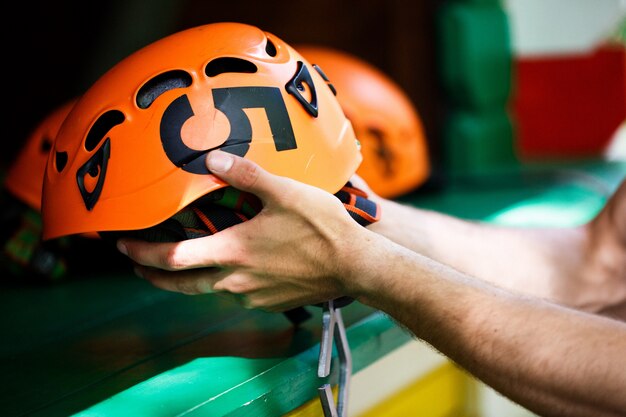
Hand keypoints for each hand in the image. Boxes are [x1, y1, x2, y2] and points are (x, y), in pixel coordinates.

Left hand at [117, 150, 370, 311]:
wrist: (355, 267)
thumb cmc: (322, 229)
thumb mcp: (284, 192)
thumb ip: (246, 175)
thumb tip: (213, 157)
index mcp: (232, 252)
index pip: (172, 258)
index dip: (142, 254)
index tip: (123, 247)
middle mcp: (235, 280)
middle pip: (181, 284)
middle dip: (153, 276)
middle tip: (137, 266)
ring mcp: (252, 295)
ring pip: (209, 289)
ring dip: (190, 278)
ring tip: (184, 262)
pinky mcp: (270, 302)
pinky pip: (237, 293)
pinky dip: (224, 281)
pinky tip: (234, 267)